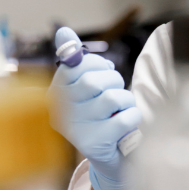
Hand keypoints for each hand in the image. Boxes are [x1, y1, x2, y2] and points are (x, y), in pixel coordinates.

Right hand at [48, 27, 141, 189]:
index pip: (75, 64)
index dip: (98, 65)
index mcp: (55, 94)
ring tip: (120, 110)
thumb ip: (76, 59)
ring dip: (125, 100)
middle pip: (93, 80)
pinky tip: (126, 125)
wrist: (110, 157)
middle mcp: (60, 112)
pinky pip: (126, 118)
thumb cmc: (99, 115)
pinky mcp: (96, 144)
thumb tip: (64, 32)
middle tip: (115, 93)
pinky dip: (133, 117)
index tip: (104, 73)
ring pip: (113, 98)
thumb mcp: (86, 86)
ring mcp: (76, 130)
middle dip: (114, 81)